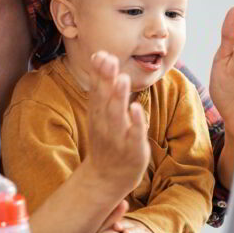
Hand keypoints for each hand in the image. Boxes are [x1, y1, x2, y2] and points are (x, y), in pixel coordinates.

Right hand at [84, 51, 149, 196]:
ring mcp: (118, 137)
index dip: (98, 73)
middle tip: (109, 60)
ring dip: (119, 97)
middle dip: (106, 80)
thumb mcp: (100, 113)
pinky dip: (134, 122)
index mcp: (98, 114)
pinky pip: (134, 134)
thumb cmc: (106, 140)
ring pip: (117, 115)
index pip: (96, 90)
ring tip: (122, 79)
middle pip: (104, 99)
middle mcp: (105, 124)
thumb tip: (101, 56)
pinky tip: (136, 108)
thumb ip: (102, 87)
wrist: (106, 178)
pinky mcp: (133, 149)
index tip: (100, 54)